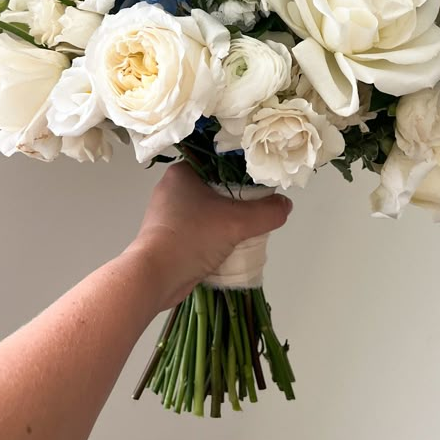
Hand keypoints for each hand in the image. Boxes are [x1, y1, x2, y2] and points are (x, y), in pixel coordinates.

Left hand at [125, 163, 292, 313]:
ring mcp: (169, 214)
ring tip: (249, 225)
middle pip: (216, 186)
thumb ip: (266, 212)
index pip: (219, 161)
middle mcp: (172, 188)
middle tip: (260, 205)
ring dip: (227, 218)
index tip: (262, 181)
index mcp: (182, 172)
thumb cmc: (190, 238)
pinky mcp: (169, 236)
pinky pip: (200, 228)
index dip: (243, 170)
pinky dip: (215, 234)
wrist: (154, 278)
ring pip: (208, 209)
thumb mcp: (236, 222)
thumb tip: (285, 206)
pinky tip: (231, 243)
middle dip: (238, 198)